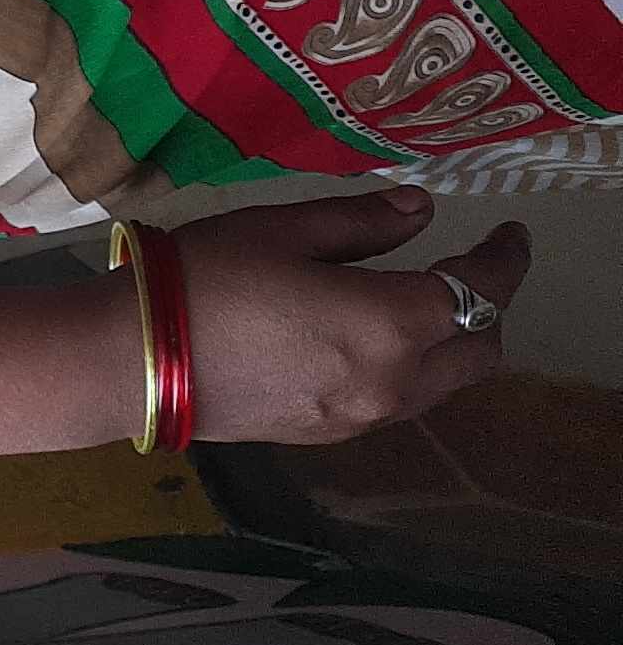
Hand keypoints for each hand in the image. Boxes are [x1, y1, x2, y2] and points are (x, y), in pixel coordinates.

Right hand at [174, 189, 523, 443]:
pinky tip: (362, 340)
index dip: (504, 259)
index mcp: (391, 322)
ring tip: (414, 303)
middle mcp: (395, 381)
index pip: (479, 291)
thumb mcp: (279, 229)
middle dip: (486, 308)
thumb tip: (419, 211)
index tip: (511, 233)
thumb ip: (360, 222)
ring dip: (448, 343)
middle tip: (465, 269)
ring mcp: (365, 416)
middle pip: (479, 351)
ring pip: (443, 383)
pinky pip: (398, 400)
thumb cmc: (204, 279)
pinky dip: (407, 367)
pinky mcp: (331, 433)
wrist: (134, 362)